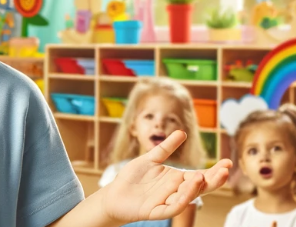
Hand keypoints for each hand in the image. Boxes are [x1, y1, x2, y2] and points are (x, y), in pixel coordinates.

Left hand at [103, 131, 231, 222]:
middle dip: (213, 180)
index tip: (228, 162)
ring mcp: (167, 201)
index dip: (214, 170)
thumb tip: (182, 132)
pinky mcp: (156, 211)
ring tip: (202, 176)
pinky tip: (186, 194)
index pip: (201, 175)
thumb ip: (166, 147)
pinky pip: (172, 208)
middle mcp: (176, 191)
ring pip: (187, 197)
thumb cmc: (133, 178)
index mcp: (177, 179)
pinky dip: (180, 201)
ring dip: (196, 188)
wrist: (114, 194)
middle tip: (225, 170)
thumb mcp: (150, 158)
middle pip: (199, 187)